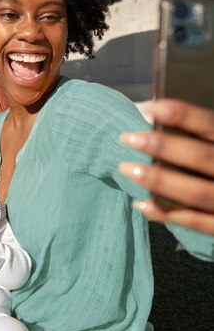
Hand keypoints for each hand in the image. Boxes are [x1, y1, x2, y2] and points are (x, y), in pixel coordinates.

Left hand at [119, 99, 213, 233]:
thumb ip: (202, 136)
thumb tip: (153, 115)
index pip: (211, 126)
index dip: (184, 115)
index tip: (151, 108)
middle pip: (201, 158)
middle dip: (163, 147)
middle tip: (128, 138)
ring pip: (196, 192)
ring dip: (159, 181)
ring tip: (127, 169)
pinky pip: (195, 222)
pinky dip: (166, 214)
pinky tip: (141, 204)